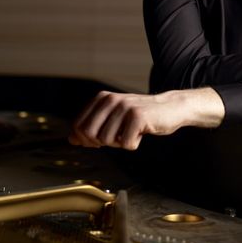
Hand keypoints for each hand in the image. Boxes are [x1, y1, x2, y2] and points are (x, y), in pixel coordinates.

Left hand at [68, 87, 223, 150]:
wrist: (170, 108)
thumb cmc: (140, 116)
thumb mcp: (113, 119)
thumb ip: (92, 126)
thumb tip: (71, 139)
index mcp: (101, 98)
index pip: (79, 125)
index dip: (86, 139)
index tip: (100, 140)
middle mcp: (110, 99)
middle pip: (89, 134)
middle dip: (102, 142)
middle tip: (117, 138)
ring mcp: (124, 107)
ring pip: (108, 141)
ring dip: (120, 143)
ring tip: (131, 133)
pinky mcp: (137, 117)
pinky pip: (127, 144)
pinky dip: (134, 144)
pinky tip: (141, 133)